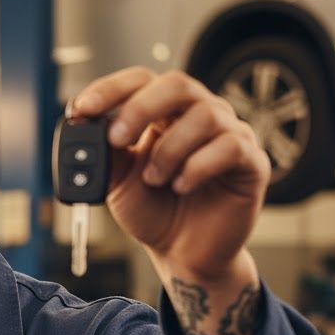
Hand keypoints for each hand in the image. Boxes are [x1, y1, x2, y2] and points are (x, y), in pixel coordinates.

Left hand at [71, 67, 270, 279]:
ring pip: (205, 115)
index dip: (111, 89)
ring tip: (154, 180)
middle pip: (177, 85)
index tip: (83, 108)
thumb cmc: (153, 211)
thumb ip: (104, 153)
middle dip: (141, 109)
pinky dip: (198, 166)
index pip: (141, 81)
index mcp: (163, 114)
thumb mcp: (117, 182)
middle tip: (117, 138)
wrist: (182, 253)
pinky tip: (181, 186)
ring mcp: (229, 135)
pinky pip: (231, 146)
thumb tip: (86, 127)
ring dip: (169, 149)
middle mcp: (198, 115)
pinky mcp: (251, 162)